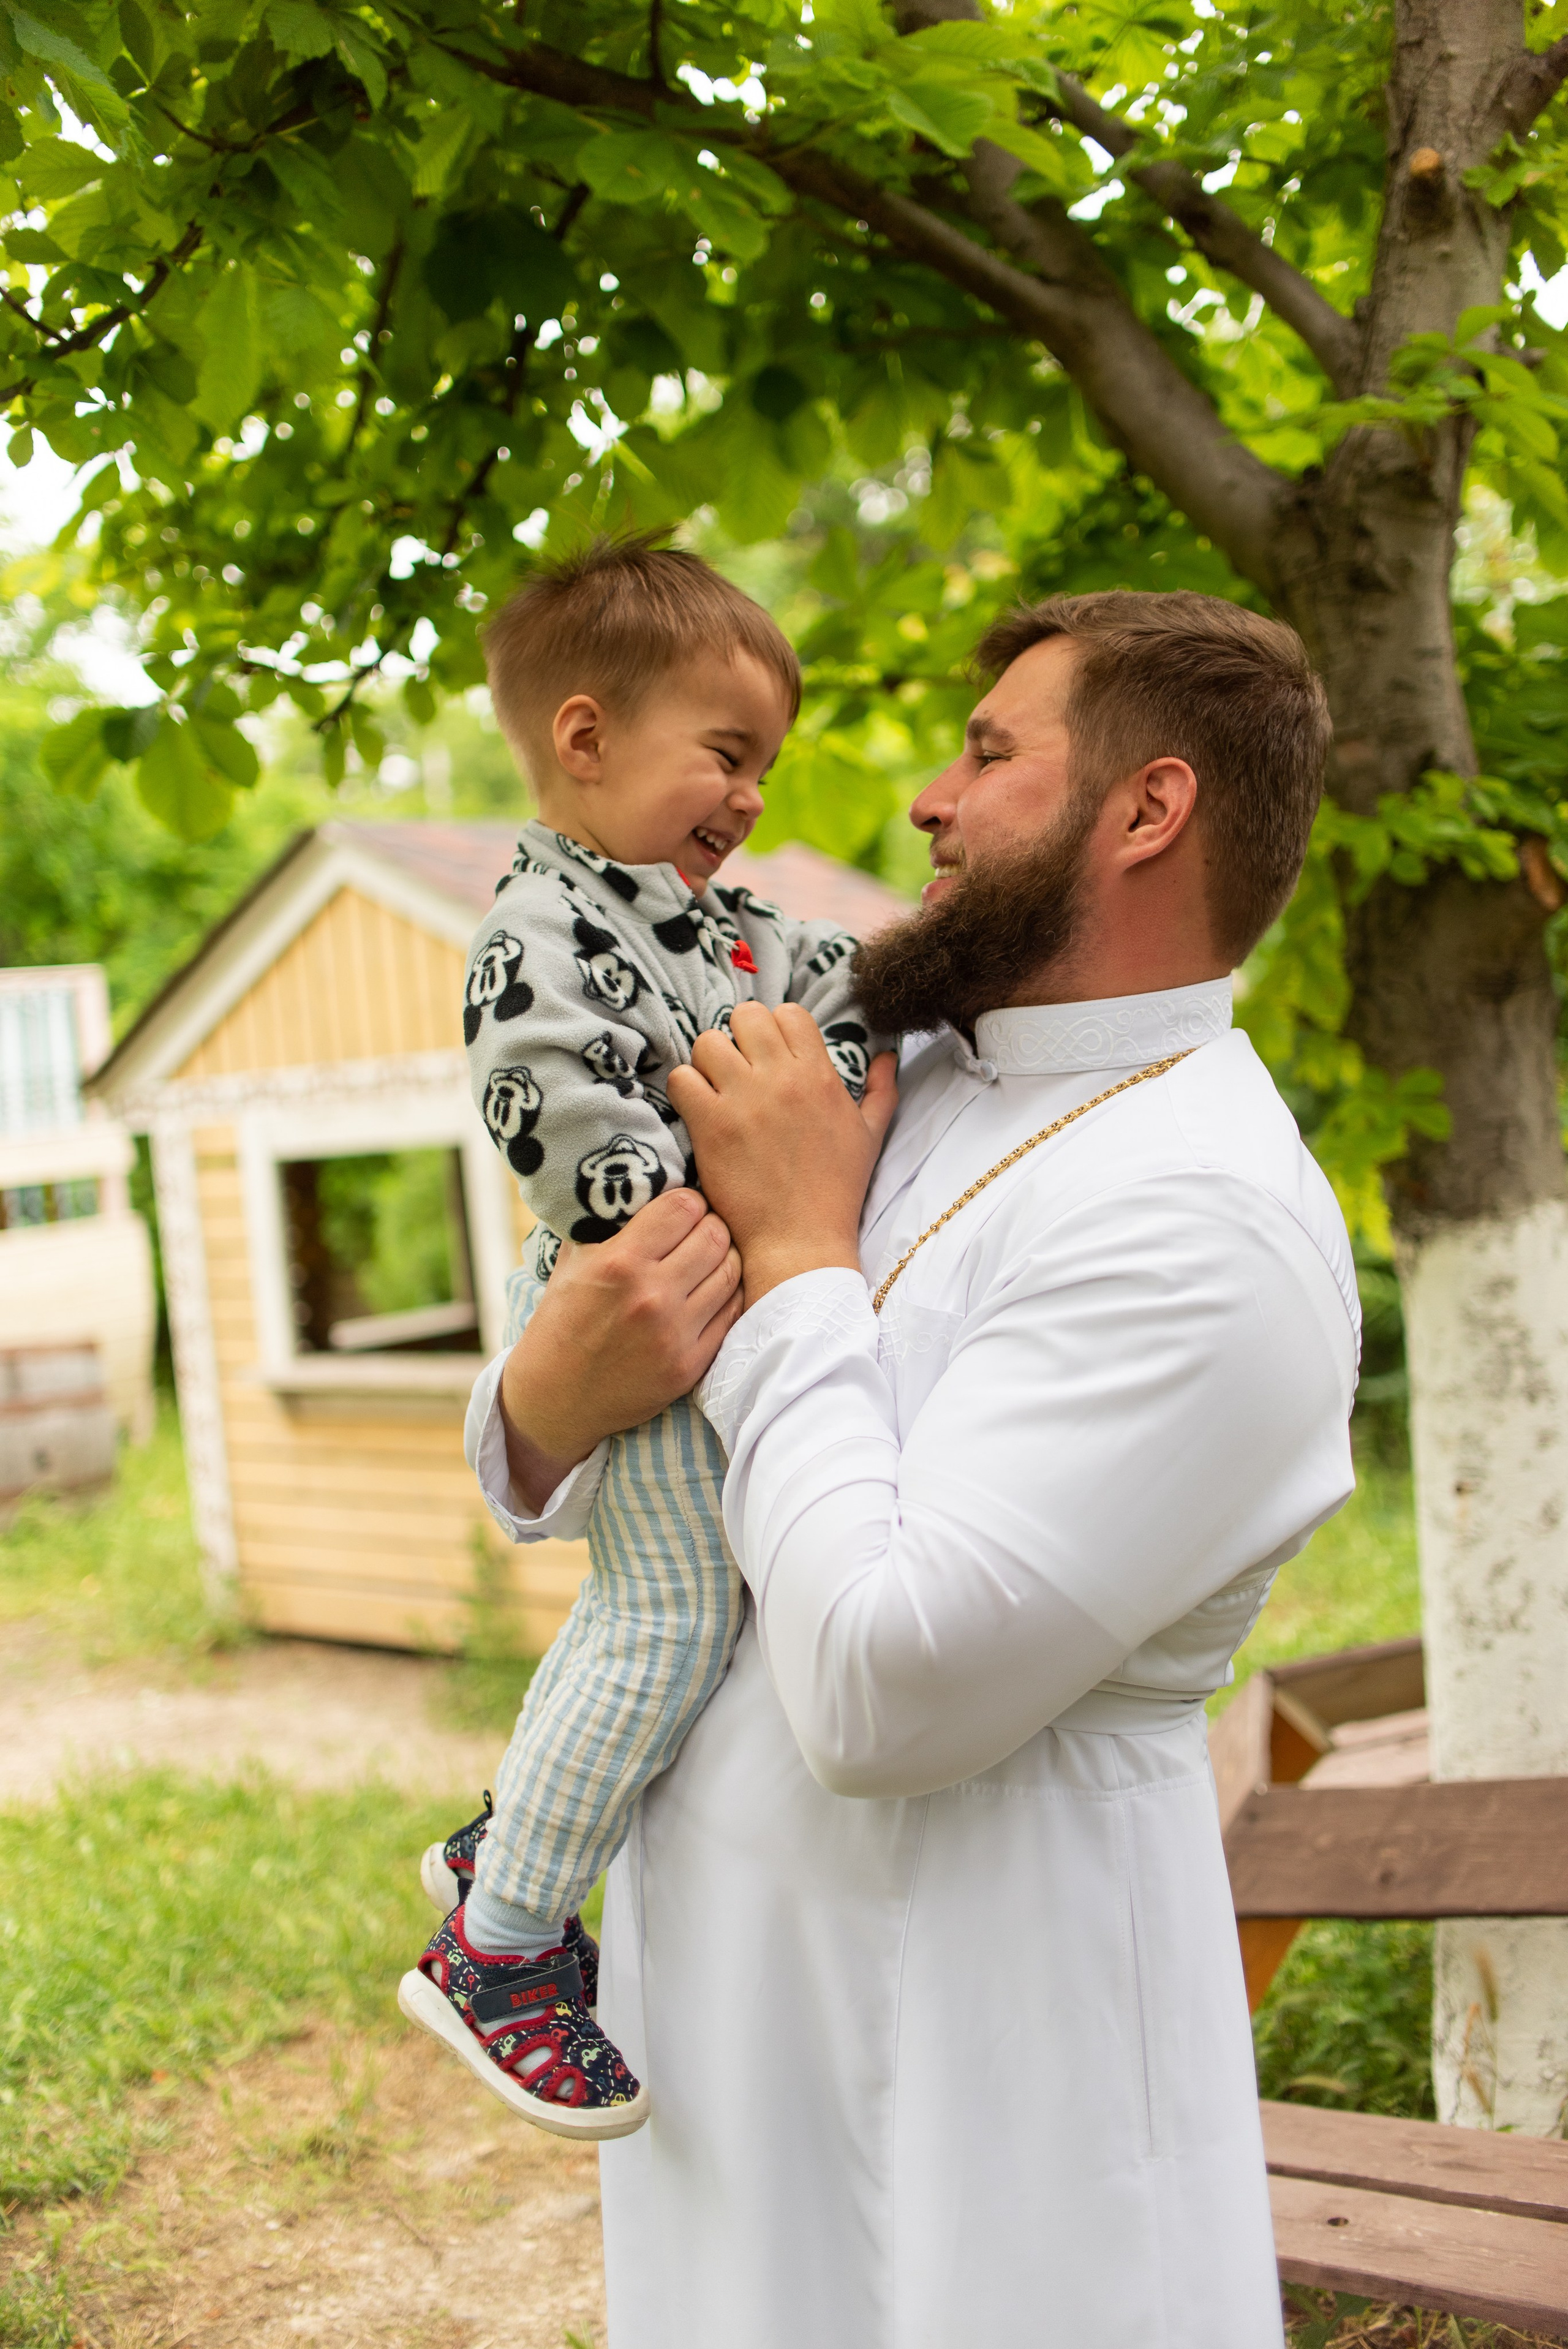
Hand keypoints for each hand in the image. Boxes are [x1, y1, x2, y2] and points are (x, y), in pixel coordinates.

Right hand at [498, 1189, 742, 1512]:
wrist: (554, 1399)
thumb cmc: (562, 1321)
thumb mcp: (573, 1262)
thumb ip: (608, 1223)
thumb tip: (646, 1180)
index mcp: (619, 1263)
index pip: (685, 1206)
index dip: (687, 1202)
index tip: (680, 1210)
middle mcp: (651, 1296)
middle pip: (715, 1234)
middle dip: (709, 1226)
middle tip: (698, 1232)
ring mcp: (674, 1334)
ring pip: (731, 1271)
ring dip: (723, 1258)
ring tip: (705, 1260)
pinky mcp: (690, 1365)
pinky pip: (732, 1313)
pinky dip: (725, 1296)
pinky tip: (708, 1292)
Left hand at [666, 1003, 897, 1306]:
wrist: (801, 1240)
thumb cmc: (836, 1190)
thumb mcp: (870, 1136)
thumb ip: (882, 1090)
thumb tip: (888, 1055)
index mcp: (819, 1076)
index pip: (789, 1013)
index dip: (774, 1028)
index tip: (769, 1055)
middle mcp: (782, 1079)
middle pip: (745, 1016)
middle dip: (738, 1037)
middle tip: (737, 1068)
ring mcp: (744, 1099)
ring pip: (708, 1042)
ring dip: (707, 1062)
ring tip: (714, 1088)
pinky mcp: (711, 1125)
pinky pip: (682, 1079)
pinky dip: (684, 1089)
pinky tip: (697, 1110)